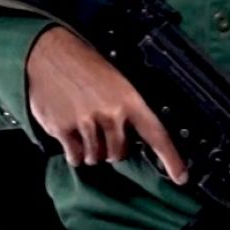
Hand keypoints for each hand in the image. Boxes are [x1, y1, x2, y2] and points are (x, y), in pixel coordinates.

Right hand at [26, 25, 188, 183]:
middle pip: (119, 153)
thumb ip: (124, 108)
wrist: (48, 53)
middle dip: (111, 148)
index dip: (171, 158)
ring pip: (96, 158)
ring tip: (82, 129)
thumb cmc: (82, 65)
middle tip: (100, 131)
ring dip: (90, 151)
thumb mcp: (114, 80)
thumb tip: (129, 136)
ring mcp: (86, 122)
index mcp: (128, 99)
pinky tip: (70, 136)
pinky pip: (76, 157)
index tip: (181, 177)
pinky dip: (74, 153)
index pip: (156, 134)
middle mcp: (110, 113)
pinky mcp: (63, 129)